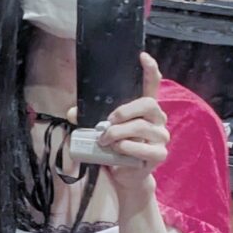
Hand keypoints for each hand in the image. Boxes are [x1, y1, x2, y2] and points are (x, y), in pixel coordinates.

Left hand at [99, 52, 169, 192]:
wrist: (124, 175)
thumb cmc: (115, 147)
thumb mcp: (101, 130)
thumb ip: (89, 118)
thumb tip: (71, 112)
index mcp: (145, 109)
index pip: (153, 84)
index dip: (150, 69)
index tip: (142, 56)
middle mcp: (157, 120)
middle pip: (149, 104)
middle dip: (126, 111)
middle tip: (108, 121)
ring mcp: (161, 137)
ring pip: (143, 128)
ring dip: (119, 133)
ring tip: (105, 140)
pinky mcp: (159, 154)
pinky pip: (144, 148)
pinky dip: (127, 148)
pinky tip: (117, 150)